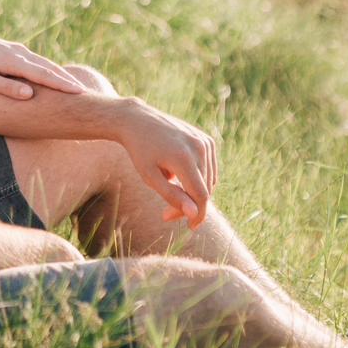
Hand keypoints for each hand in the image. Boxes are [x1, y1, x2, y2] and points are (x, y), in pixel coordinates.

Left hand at [0, 25, 87, 99]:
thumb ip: (5, 87)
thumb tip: (30, 94)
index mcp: (13, 62)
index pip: (43, 75)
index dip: (62, 85)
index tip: (79, 93)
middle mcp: (19, 53)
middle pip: (49, 68)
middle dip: (67, 80)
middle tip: (86, 92)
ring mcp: (17, 50)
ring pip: (44, 63)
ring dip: (60, 73)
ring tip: (74, 85)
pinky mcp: (13, 50)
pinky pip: (36, 60)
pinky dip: (49, 68)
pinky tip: (53, 74)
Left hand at [115, 102, 217, 228]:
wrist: (139, 121)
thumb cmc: (141, 151)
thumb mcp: (150, 177)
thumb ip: (173, 195)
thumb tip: (194, 213)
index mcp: (183, 158)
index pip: (201, 196)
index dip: (197, 215)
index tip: (189, 227)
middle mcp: (198, 148)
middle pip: (204, 190)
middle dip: (189, 205)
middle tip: (166, 212)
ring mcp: (204, 142)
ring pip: (209, 181)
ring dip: (194, 192)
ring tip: (171, 192)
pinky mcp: (206, 140)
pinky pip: (209, 169)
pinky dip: (198, 178)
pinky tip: (180, 176)